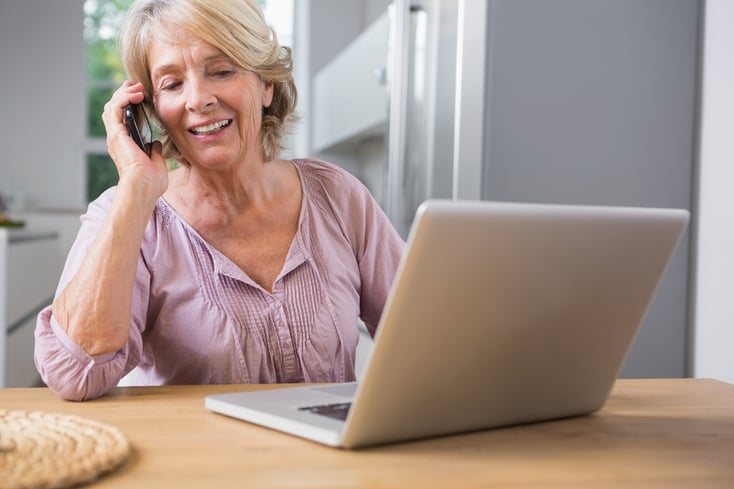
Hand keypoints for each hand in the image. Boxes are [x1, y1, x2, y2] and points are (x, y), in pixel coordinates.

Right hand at [102, 80, 168, 200]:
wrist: (144, 188)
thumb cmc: (151, 182)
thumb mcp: (156, 162)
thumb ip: (154, 151)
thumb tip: (155, 144)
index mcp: (125, 145)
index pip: (120, 119)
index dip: (126, 104)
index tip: (137, 94)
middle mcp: (117, 139)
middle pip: (113, 109)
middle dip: (123, 94)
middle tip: (136, 85)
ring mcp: (115, 136)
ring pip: (112, 106)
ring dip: (124, 93)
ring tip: (137, 87)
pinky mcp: (117, 134)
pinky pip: (115, 109)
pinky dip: (124, 98)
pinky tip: (136, 93)